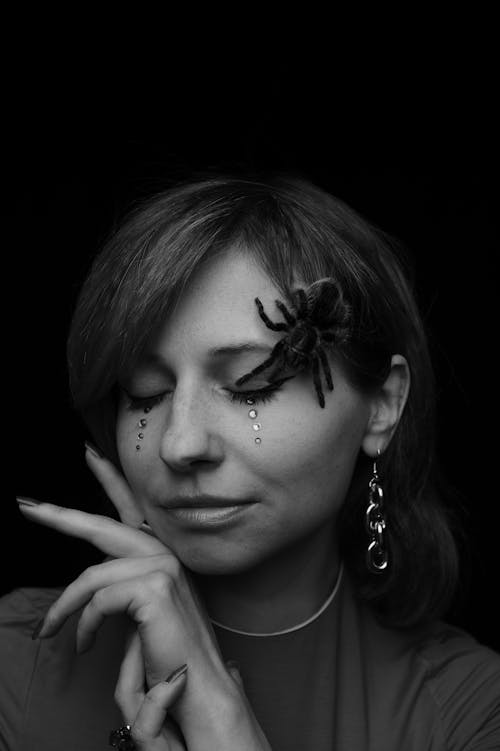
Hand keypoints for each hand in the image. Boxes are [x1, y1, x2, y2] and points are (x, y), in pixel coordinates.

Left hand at [17, 445, 271, 749]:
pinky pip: (97, 600)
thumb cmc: (169, 655)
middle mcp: (165, 553)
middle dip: (60, 516)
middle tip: (27, 506)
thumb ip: (122, 586)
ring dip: (63, 609)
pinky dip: (82, 625)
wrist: (199, 688)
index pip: (131, 508)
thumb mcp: (141, 612)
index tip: (89, 454)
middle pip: (102, 526)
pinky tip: (84, 645)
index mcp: (162, 554)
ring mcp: (162, 567)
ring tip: (48, 632)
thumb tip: (91, 582)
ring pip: (92, 576)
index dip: (109, 479)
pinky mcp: (154, 588)